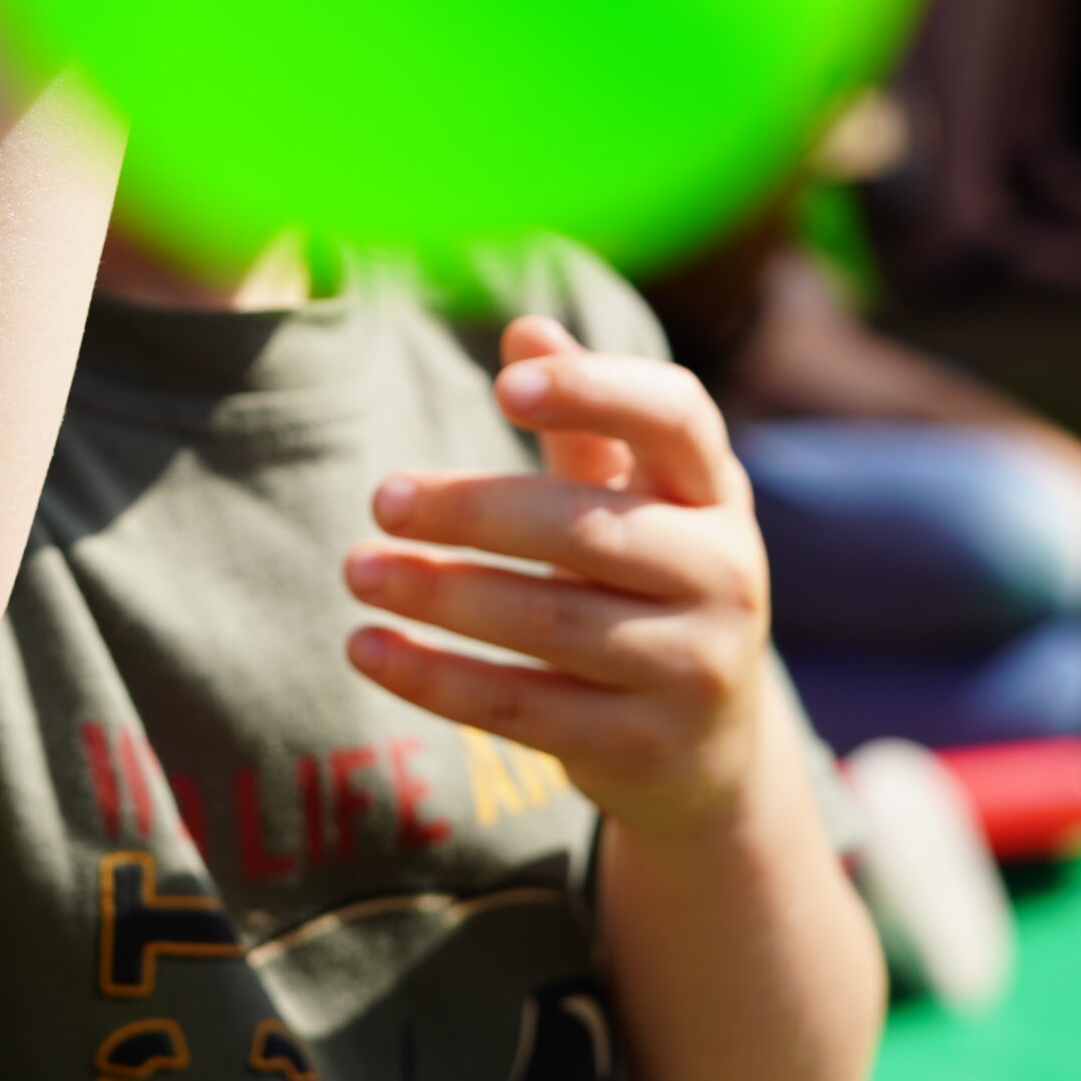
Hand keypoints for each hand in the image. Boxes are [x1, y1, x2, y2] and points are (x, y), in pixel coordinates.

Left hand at [345, 317, 770, 845]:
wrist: (707, 748)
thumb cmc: (648, 580)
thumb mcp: (633, 497)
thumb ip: (581, 421)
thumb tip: (525, 331)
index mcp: (714, 492)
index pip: (676, 417)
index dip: (594, 392)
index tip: (502, 387)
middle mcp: (723, 575)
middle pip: (586, 527)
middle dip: (472, 509)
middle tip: (383, 498)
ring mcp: (691, 669)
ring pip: (548, 622)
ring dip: (438, 593)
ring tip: (357, 568)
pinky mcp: (641, 749)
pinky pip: (521, 708)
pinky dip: (434, 678)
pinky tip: (368, 647)